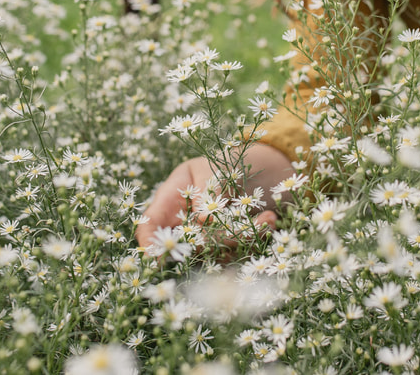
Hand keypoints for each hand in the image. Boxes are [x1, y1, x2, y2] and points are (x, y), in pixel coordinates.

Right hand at [135, 143, 294, 252]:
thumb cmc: (230, 161)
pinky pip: (235, 253)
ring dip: (243, 238)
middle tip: (243, 228)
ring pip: (213, 253)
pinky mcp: (227, 245)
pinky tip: (269, 219)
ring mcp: (206, 236)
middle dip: (214, 242)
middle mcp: (185, 222)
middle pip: (184, 246)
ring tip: (267, 218)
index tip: (157, 258)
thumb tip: (202, 221)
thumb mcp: (217, 169)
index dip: (150, 243)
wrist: (263, 167)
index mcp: (172, 198)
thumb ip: (209, 193)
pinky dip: (255, 238)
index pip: (151, 224)